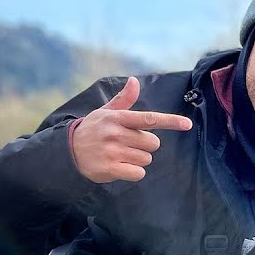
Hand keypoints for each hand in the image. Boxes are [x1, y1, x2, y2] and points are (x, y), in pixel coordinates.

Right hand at [70, 76, 192, 182]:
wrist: (67, 151)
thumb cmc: (93, 130)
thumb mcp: (105, 112)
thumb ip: (124, 99)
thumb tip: (134, 81)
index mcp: (117, 118)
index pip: (149, 118)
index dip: (170, 121)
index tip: (187, 124)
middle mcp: (115, 133)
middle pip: (153, 143)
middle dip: (145, 146)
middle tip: (127, 144)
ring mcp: (112, 151)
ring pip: (146, 159)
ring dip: (137, 159)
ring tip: (119, 155)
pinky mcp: (110, 169)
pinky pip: (138, 173)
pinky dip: (133, 172)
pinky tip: (119, 167)